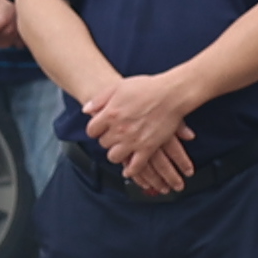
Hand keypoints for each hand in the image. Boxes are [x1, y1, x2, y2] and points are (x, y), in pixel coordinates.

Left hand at [84, 72, 191, 190]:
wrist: (171, 94)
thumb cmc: (147, 88)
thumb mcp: (118, 87)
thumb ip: (99, 99)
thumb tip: (86, 109)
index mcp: (110, 114)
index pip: (92, 130)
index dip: (95, 130)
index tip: (100, 129)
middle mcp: (119, 129)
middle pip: (103, 143)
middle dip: (107, 140)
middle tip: (114, 136)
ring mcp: (133, 141)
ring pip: (114, 157)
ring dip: (116, 154)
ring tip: (121, 149)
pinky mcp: (148, 148)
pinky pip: (135, 166)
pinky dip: (131, 171)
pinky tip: (129, 170)